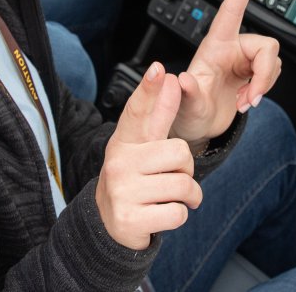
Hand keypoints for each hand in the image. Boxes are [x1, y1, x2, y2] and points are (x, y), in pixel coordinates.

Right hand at [95, 62, 202, 249]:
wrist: (108, 225)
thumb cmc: (133, 182)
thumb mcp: (140, 150)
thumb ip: (157, 117)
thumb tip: (171, 77)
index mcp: (124, 142)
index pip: (138, 112)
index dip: (149, 91)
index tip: (158, 69)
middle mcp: (118, 162)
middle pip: (181, 153)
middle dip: (187, 170)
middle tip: (172, 179)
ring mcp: (122, 191)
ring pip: (183, 185)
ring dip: (188, 197)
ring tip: (170, 199)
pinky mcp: (129, 219)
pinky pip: (177, 213)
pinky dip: (177, 216)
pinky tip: (160, 215)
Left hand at [170, 0, 281, 144]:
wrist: (198, 127)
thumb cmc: (188, 111)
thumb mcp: (186, 103)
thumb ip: (188, 92)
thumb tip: (183, 80)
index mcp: (215, 45)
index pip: (232, 9)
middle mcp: (231, 48)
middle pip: (267, 45)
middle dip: (265, 74)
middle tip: (252, 96)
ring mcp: (243, 61)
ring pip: (272, 62)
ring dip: (263, 85)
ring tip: (243, 100)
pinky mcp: (252, 73)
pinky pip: (272, 73)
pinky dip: (264, 89)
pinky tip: (246, 100)